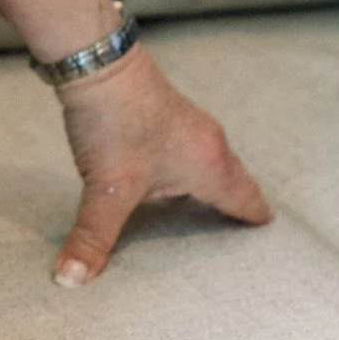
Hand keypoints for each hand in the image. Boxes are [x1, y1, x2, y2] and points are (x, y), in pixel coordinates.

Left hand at [51, 43, 271, 285]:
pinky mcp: (163, 110)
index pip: (243, 198)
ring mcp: (186, 121)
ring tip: (206, 199)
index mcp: (208, 165)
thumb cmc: (115, 122)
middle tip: (242, 219)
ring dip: (210, 178)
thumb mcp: (107, 190)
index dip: (252, 216)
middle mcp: (207, 141)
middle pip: (232, 177)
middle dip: (236, 199)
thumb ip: (92, 237)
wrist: (96, 61)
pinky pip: (187, 143)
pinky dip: (187, 161)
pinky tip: (164, 167)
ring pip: (209, 158)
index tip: (266, 226)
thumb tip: (72, 278)